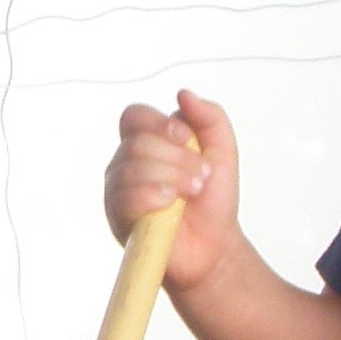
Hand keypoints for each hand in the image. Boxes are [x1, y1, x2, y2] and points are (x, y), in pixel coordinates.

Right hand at [105, 91, 240, 291]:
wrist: (214, 245)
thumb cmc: (212, 200)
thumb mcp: (222, 151)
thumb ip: (209, 117)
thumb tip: (184, 93)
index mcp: (145, 142)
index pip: (134, 117)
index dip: (160, 124)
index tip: (187, 140)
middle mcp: (125, 164)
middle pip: (137, 142)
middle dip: (177, 158)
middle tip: (201, 177)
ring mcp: (118, 191)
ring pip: (132, 167)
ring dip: (172, 177)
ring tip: (192, 192)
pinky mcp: (118, 218)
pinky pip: (126, 197)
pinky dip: (153, 196)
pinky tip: (170, 204)